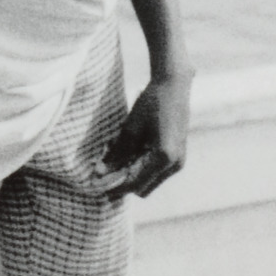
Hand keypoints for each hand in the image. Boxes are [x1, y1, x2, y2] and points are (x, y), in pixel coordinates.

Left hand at [90, 70, 191, 200]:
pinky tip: (129, 156)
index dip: (115, 187)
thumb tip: (100, 172)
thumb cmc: (152, 103)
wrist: (174, 86)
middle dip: (123, 184)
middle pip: (143, 189)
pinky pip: (156, 173)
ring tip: (115, 163)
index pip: (135, 183)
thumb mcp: (130, 128)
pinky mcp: (178, 157)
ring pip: (150, 182)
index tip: (97, 186)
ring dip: (132, 177)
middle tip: (103, 174)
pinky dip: (141, 169)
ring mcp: (179, 162)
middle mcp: (175, 164)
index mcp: (164, 157)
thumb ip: (117, 154)